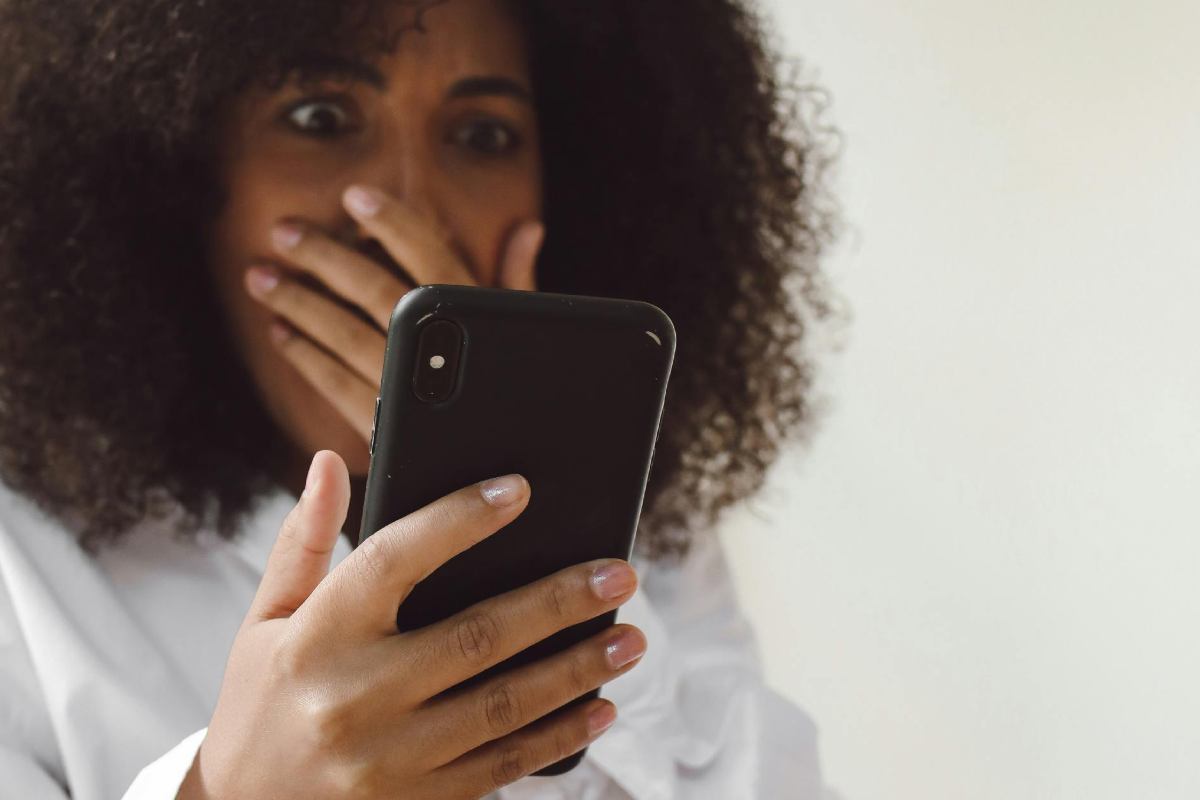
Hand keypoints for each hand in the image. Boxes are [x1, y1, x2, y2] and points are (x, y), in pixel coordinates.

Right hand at [179, 450, 643, 799]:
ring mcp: (390, 757)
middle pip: (476, 636)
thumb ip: (303, 541)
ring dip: (577, 669)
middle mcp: (355, 696)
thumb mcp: (265, 620)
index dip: (458, 520)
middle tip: (619, 573)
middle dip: (558, 602)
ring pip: (503, 705)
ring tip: (631, 637)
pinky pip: (501, 765)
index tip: (517, 491)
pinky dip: (558, 736)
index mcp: (318, 636)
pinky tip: (599, 707)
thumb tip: (327, 462)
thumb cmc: (259, 704)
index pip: (394, 560)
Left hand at [243, 186, 544, 443]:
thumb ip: (517, 283)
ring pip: (343, 334)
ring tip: (262, 276)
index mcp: (473, 322)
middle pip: (374, 291)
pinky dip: (305, 356)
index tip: (354, 197)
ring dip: (299, 302)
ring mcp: (403, 391)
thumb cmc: (517, 397)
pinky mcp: (380, 428)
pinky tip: (281, 333)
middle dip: (325, 257)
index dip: (393, 223)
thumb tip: (528, 229)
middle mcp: (434, 352)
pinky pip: (333, 384)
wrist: (501, 481)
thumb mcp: (526, 335)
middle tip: (284, 231)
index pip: (430, 258)